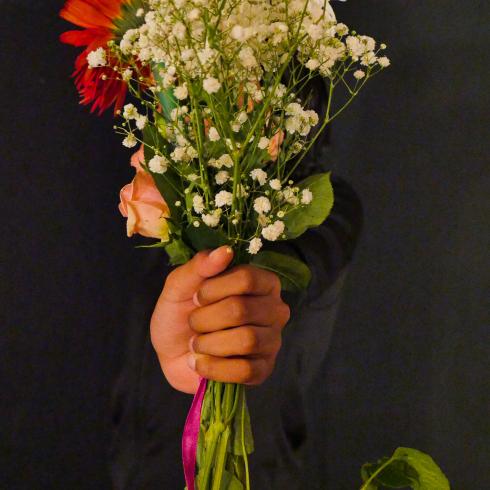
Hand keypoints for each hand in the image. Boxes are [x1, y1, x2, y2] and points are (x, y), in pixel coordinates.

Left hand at [150, 246, 290, 393]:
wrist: (173, 353)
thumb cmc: (180, 313)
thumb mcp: (180, 286)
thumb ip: (199, 266)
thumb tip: (225, 251)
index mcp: (261, 282)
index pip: (247, 278)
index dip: (213, 289)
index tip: (196, 296)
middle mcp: (275, 309)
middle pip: (242, 310)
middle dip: (205, 319)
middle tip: (193, 323)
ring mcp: (272, 341)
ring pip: (246, 340)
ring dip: (209, 344)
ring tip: (196, 344)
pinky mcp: (264, 370)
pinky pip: (245, 371)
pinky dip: (213, 368)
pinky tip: (200, 363)